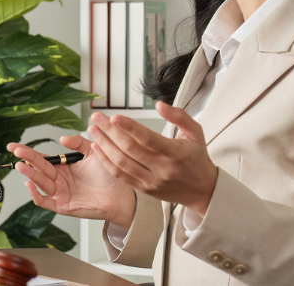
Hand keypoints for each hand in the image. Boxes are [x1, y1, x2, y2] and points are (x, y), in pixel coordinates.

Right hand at [7, 132, 136, 228]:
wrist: (122, 194)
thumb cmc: (109, 175)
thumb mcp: (93, 152)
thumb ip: (78, 142)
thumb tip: (61, 138)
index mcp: (63, 167)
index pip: (41, 158)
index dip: (27, 152)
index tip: (14, 146)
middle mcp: (59, 180)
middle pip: (38, 168)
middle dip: (26, 159)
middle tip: (15, 151)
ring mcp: (60, 193)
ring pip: (40, 183)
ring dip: (29, 174)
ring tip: (21, 165)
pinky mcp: (63, 206)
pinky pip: (44, 201)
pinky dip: (35, 194)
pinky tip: (30, 184)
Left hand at [89, 101, 217, 215]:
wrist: (201, 190)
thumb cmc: (196, 156)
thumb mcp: (195, 132)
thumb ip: (179, 115)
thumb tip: (158, 104)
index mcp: (175, 153)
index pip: (148, 139)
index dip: (129, 127)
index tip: (113, 116)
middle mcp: (162, 169)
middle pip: (129, 149)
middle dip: (109, 132)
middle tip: (96, 118)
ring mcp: (151, 181)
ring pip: (121, 163)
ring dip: (104, 145)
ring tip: (92, 131)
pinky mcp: (144, 188)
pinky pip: (120, 175)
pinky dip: (106, 161)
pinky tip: (97, 148)